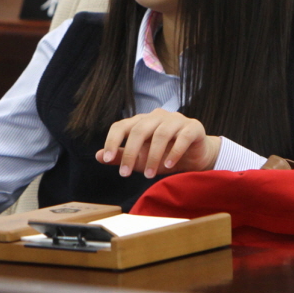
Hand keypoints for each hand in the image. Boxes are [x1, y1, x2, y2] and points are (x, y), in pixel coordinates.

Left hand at [96, 109, 221, 179]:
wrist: (196, 157)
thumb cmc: (164, 156)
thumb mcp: (141, 159)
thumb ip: (121, 156)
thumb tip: (97, 156)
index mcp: (141, 121)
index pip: (121, 126)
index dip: (112, 141)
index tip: (106, 159)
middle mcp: (157, 116)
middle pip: (139, 130)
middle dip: (131, 153)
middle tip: (126, 174)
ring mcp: (176, 119)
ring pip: (160, 134)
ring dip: (153, 157)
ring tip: (149, 175)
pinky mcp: (193, 127)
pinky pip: (182, 138)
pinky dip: (174, 152)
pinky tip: (168, 166)